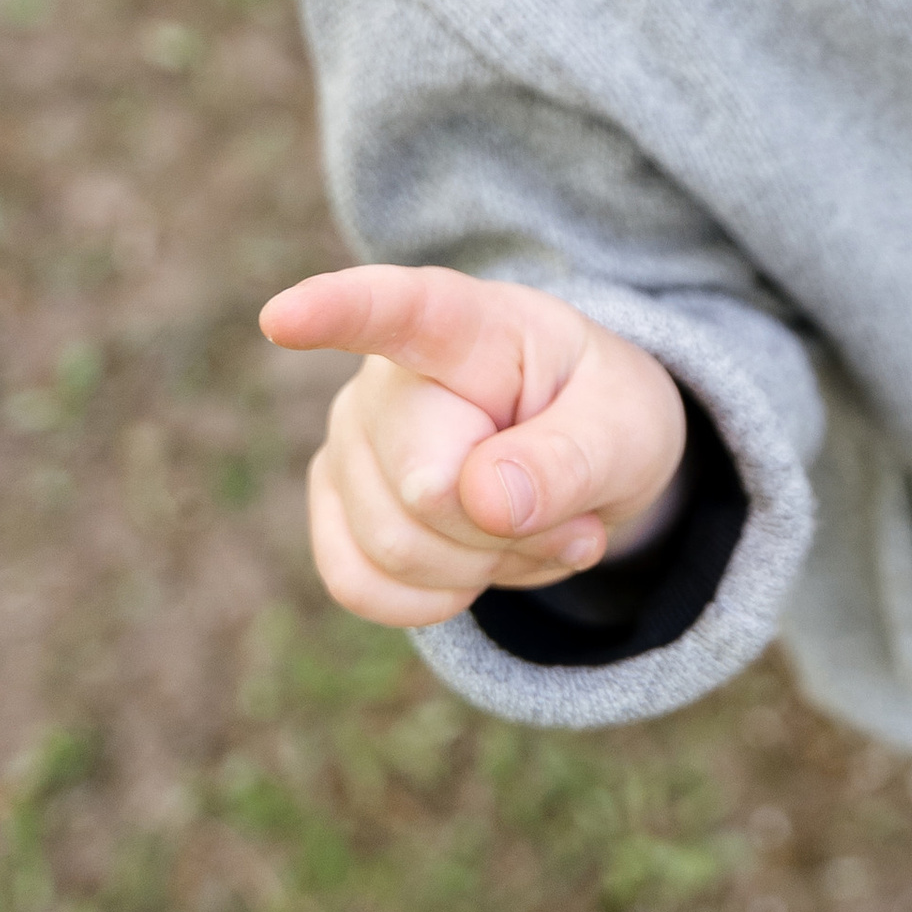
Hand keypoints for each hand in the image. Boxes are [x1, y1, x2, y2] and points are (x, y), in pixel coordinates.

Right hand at [259, 264, 688, 629]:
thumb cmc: (600, 417)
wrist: (581, 456)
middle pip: (423, 489)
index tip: (284, 317)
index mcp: (467, 325)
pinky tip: (473, 559)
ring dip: (483, 563)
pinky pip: (361, 586)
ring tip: (524, 519)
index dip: (338, 314)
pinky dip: (435, 598)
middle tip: (564, 506)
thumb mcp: (627, 432)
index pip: (398, 313)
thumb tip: (480, 499)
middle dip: (507, 527)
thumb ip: (569, 461)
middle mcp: (385, 376)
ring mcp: (347, 440)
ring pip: (394, 550)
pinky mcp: (332, 506)